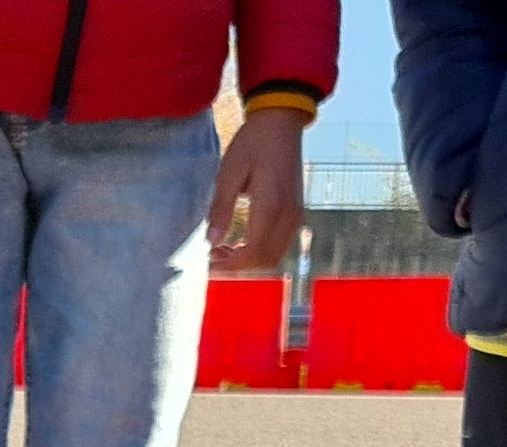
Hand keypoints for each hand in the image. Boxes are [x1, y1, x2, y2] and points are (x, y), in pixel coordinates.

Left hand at [207, 108, 306, 271]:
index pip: (254, 251)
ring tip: (225, 249)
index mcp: (271, 204)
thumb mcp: (229, 172)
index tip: (210, 260)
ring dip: (251, 259)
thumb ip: (220, 208)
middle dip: (240, 266)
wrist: (281, 121)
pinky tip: (241, 239)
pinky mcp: (296, 210)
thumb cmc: (253, 143)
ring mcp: (296, 213)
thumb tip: (211, 241)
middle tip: (214, 257)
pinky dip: (261, 249)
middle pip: (267, 259)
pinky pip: (281, 242)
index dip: (231, 264)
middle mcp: (289, 213)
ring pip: (276, 254)